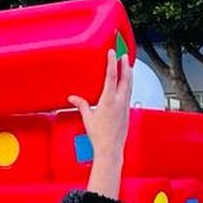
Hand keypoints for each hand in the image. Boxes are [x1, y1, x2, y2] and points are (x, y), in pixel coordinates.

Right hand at [71, 45, 133, 197]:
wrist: (110, 149)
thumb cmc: (99, 136)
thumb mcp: (87, 118)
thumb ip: (81, 105)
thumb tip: (73, 98)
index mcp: (108, 100)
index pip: (112, 76)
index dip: (112, 62)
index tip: (112, 52)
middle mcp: (119, 102)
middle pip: (125, 78)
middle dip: (125, 65)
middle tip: (123, 55)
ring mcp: (125, 106)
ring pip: (130, 85)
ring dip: (129, 74)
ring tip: (127, 66)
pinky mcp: (128, 111)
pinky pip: (129, 94)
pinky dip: (128, 85)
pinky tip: (127, 84)